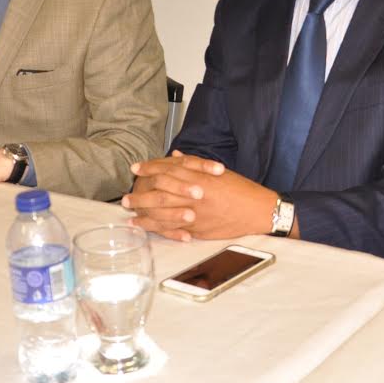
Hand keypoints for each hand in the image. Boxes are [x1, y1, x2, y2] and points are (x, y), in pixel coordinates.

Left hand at [124, 151, 274, 240]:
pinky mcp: (198, 229)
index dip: (149, 169)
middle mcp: (195, 193)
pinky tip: (144, 228)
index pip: (168, 169)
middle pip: (160, 191)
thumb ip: (194, 163)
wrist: (258, 210)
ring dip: (143, 212)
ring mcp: (196, 212)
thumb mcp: (217, 171)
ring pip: (163, 212)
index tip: (135, 168)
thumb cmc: (240, 189)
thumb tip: (175, 154)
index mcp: (199, 176)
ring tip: (129, 212)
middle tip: (125, 196)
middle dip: (141, 193)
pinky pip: (172, 228)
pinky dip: (156, 228)